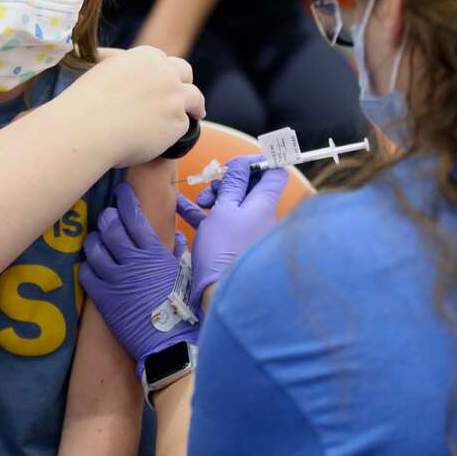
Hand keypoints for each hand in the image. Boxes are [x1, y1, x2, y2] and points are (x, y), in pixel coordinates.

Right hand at [65, 46, 204, 167]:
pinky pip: (184, 127)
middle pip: (185, 72)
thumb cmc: (85, 105)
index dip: (165, 72)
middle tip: (186, 95)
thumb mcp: (101, 72)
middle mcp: (164, 72)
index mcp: (144, 56)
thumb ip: (119, 69)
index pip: (163, 60)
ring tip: (197, 114)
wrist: (86, 130)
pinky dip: (176, 132)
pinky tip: (167, 139)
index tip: (164, 81)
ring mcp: (174, 96)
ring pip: (194, 98)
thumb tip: (113, 58)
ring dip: (195, 106)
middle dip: (185, 82)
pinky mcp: (178, 122)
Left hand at [81, 183, 198, 373]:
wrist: (169, 344)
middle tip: (107, 218)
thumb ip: (177, 254)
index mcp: (154, 253)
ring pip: (94, 248)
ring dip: (94, 241)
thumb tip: (177, 237)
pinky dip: (87, 267)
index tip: (120, 191)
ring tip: (97, 241)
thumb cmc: (182, 310)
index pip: (134, 217)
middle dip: (106, 218)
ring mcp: (116, 279)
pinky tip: (92, 268)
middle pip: (110, 227)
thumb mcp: (184, 276)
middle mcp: (133, 261)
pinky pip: (86, 274)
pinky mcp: (103, 298)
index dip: (125, 200)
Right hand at [176, 155, 288, 312]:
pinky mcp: (232, 243)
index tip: (236, 162)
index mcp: (264, 204)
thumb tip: (243, 164)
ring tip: (200, 202)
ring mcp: (247, 230)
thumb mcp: (223, 210)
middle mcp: (261, 216)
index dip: (257, 161)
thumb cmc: (224, 250)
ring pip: (234, 202)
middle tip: (213, 185)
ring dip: (215, 195)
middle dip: (228, 179)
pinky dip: (204, 212)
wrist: (220, 294)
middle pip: (250, 185)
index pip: (275, 172)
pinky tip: (182, 205)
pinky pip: (220, 220)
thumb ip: (232, 184)